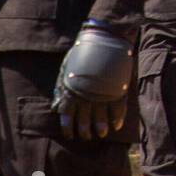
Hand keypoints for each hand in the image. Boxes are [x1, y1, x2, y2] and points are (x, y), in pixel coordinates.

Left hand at [52, 22, 133, 139]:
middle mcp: (86, 96)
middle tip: (86, 136)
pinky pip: (118, 111)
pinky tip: (116, 126)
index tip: (71, 135)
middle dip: (84, 131)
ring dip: (100, 129)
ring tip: (100, 134)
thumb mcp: (65, 68)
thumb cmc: (82, 53)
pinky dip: (117, 120)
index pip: (67, 117)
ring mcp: (103, 95)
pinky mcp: (118, 91)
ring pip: (101, 120)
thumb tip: (56, 106)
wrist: (104, 39)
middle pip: (84, 121)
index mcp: (71, 91)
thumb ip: (61, 88)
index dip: (69, 128)